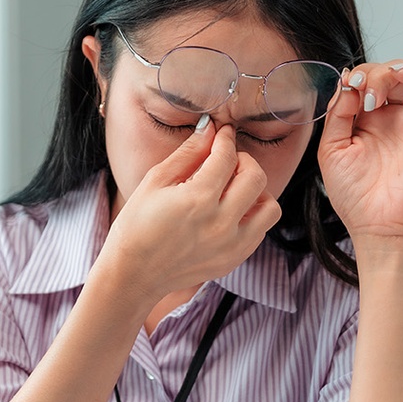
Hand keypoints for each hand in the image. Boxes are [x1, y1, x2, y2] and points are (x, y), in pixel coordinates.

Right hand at [102, 121, 280, 301]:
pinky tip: (229, 212)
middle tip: (225, 161)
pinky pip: (261, 230)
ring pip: (270, 206)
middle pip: (256, 176)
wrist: (133, 273)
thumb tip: (210, 128)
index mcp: (198, 200)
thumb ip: (188, 153)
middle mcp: (221, 224)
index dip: (225, 139)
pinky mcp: (234, 259)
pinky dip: (252, 215)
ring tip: (232, 190)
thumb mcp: (155, 181)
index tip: (222, 134)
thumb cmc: (136, 226)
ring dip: (255, 191)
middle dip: (242, 160)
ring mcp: (231, 245)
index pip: (227, 157)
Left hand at [318, 61, 402, 251]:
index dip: (359, 75)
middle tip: (369, 93)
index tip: (349, 86)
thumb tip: (348, 80)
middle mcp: (395, 118)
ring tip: (398, 75)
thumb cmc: (353, 194)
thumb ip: (337, 114)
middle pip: (396, 75)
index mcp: (368, 118)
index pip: (368, 79)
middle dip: (380, 73)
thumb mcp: (332, 149)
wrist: (375, 228)